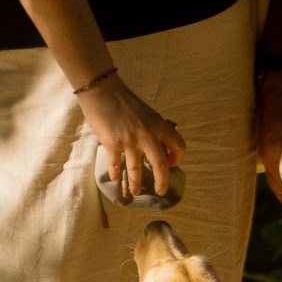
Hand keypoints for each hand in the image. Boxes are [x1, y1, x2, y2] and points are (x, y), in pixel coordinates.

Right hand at [76, 70, 182, 198]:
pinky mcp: (112, 144)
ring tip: (136, 191)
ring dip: (136, 184)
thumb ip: (152, 129)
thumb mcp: (146, 113)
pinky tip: (115, 178)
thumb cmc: (124, 100)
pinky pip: (116, 165)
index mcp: (159, 125)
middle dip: (162, 182)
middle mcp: (148, 135)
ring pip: (137, 170)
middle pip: (161, 165)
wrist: (102, 90)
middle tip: (160, 191)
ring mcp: (130, 141)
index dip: (177, 159)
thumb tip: (156, 148)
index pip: (179, 146)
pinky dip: (115, 174)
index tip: (170, 164)